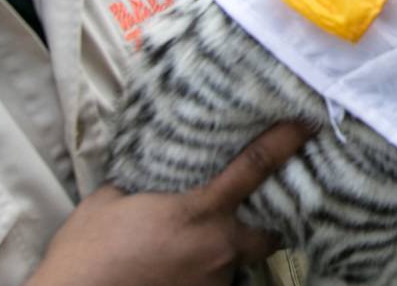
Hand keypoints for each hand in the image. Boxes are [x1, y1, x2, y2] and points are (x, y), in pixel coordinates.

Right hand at [29, 122, 312, 285]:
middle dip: (269, 221)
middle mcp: (218, 246)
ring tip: (196, 246)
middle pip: (269, 232)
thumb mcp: (108, 201)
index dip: (287, 142)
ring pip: (237, 260)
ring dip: (225, 250)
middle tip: (256, 210)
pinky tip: (179, 269)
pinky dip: (203, 273)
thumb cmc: (87, 253)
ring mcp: (214, 280)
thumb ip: (139, 183)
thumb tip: (146, 175)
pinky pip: (215, 282)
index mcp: (201, 211)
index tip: (309, 125)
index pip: (257, 167)